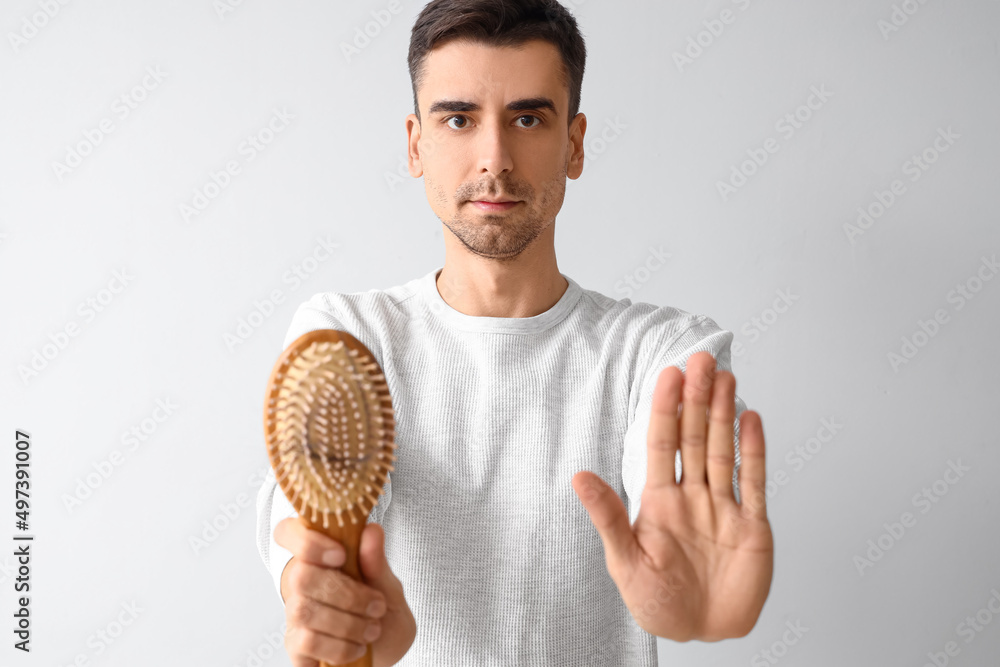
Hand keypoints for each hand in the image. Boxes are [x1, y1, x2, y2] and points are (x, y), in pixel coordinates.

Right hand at [276, 518, 416, 665]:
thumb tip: (371, 531)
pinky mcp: (295, 644)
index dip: (306, 541)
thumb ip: (376, 561)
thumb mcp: (387, 583)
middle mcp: (300, 581)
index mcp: (319, 555)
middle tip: (377, 605)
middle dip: (346, 594)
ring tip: (373, 629)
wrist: (387, 645)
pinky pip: (307, 642)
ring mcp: (294, 613)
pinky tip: (357, 646)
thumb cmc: (382, 607)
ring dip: (347, 623)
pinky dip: (340, 646)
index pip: (287, 532)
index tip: (340, 555)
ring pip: (304, 611)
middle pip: (300, 576)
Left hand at [572, 351, 773, 640]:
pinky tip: (750, 419)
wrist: (700, 632)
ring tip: (724, 376)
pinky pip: (753, 482)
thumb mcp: (625, 560)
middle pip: (695, 438)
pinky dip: (753, 451)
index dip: (664, 409)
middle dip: (697, 399)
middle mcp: (692, 496)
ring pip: (723, 451)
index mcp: (659, 501)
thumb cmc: (657, 601)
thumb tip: (578, 476)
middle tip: (699, 359)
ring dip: (724, 414)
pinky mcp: (752, 526)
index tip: (667, 375)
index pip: (661, 444)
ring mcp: (723, 508)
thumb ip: (607, 516)